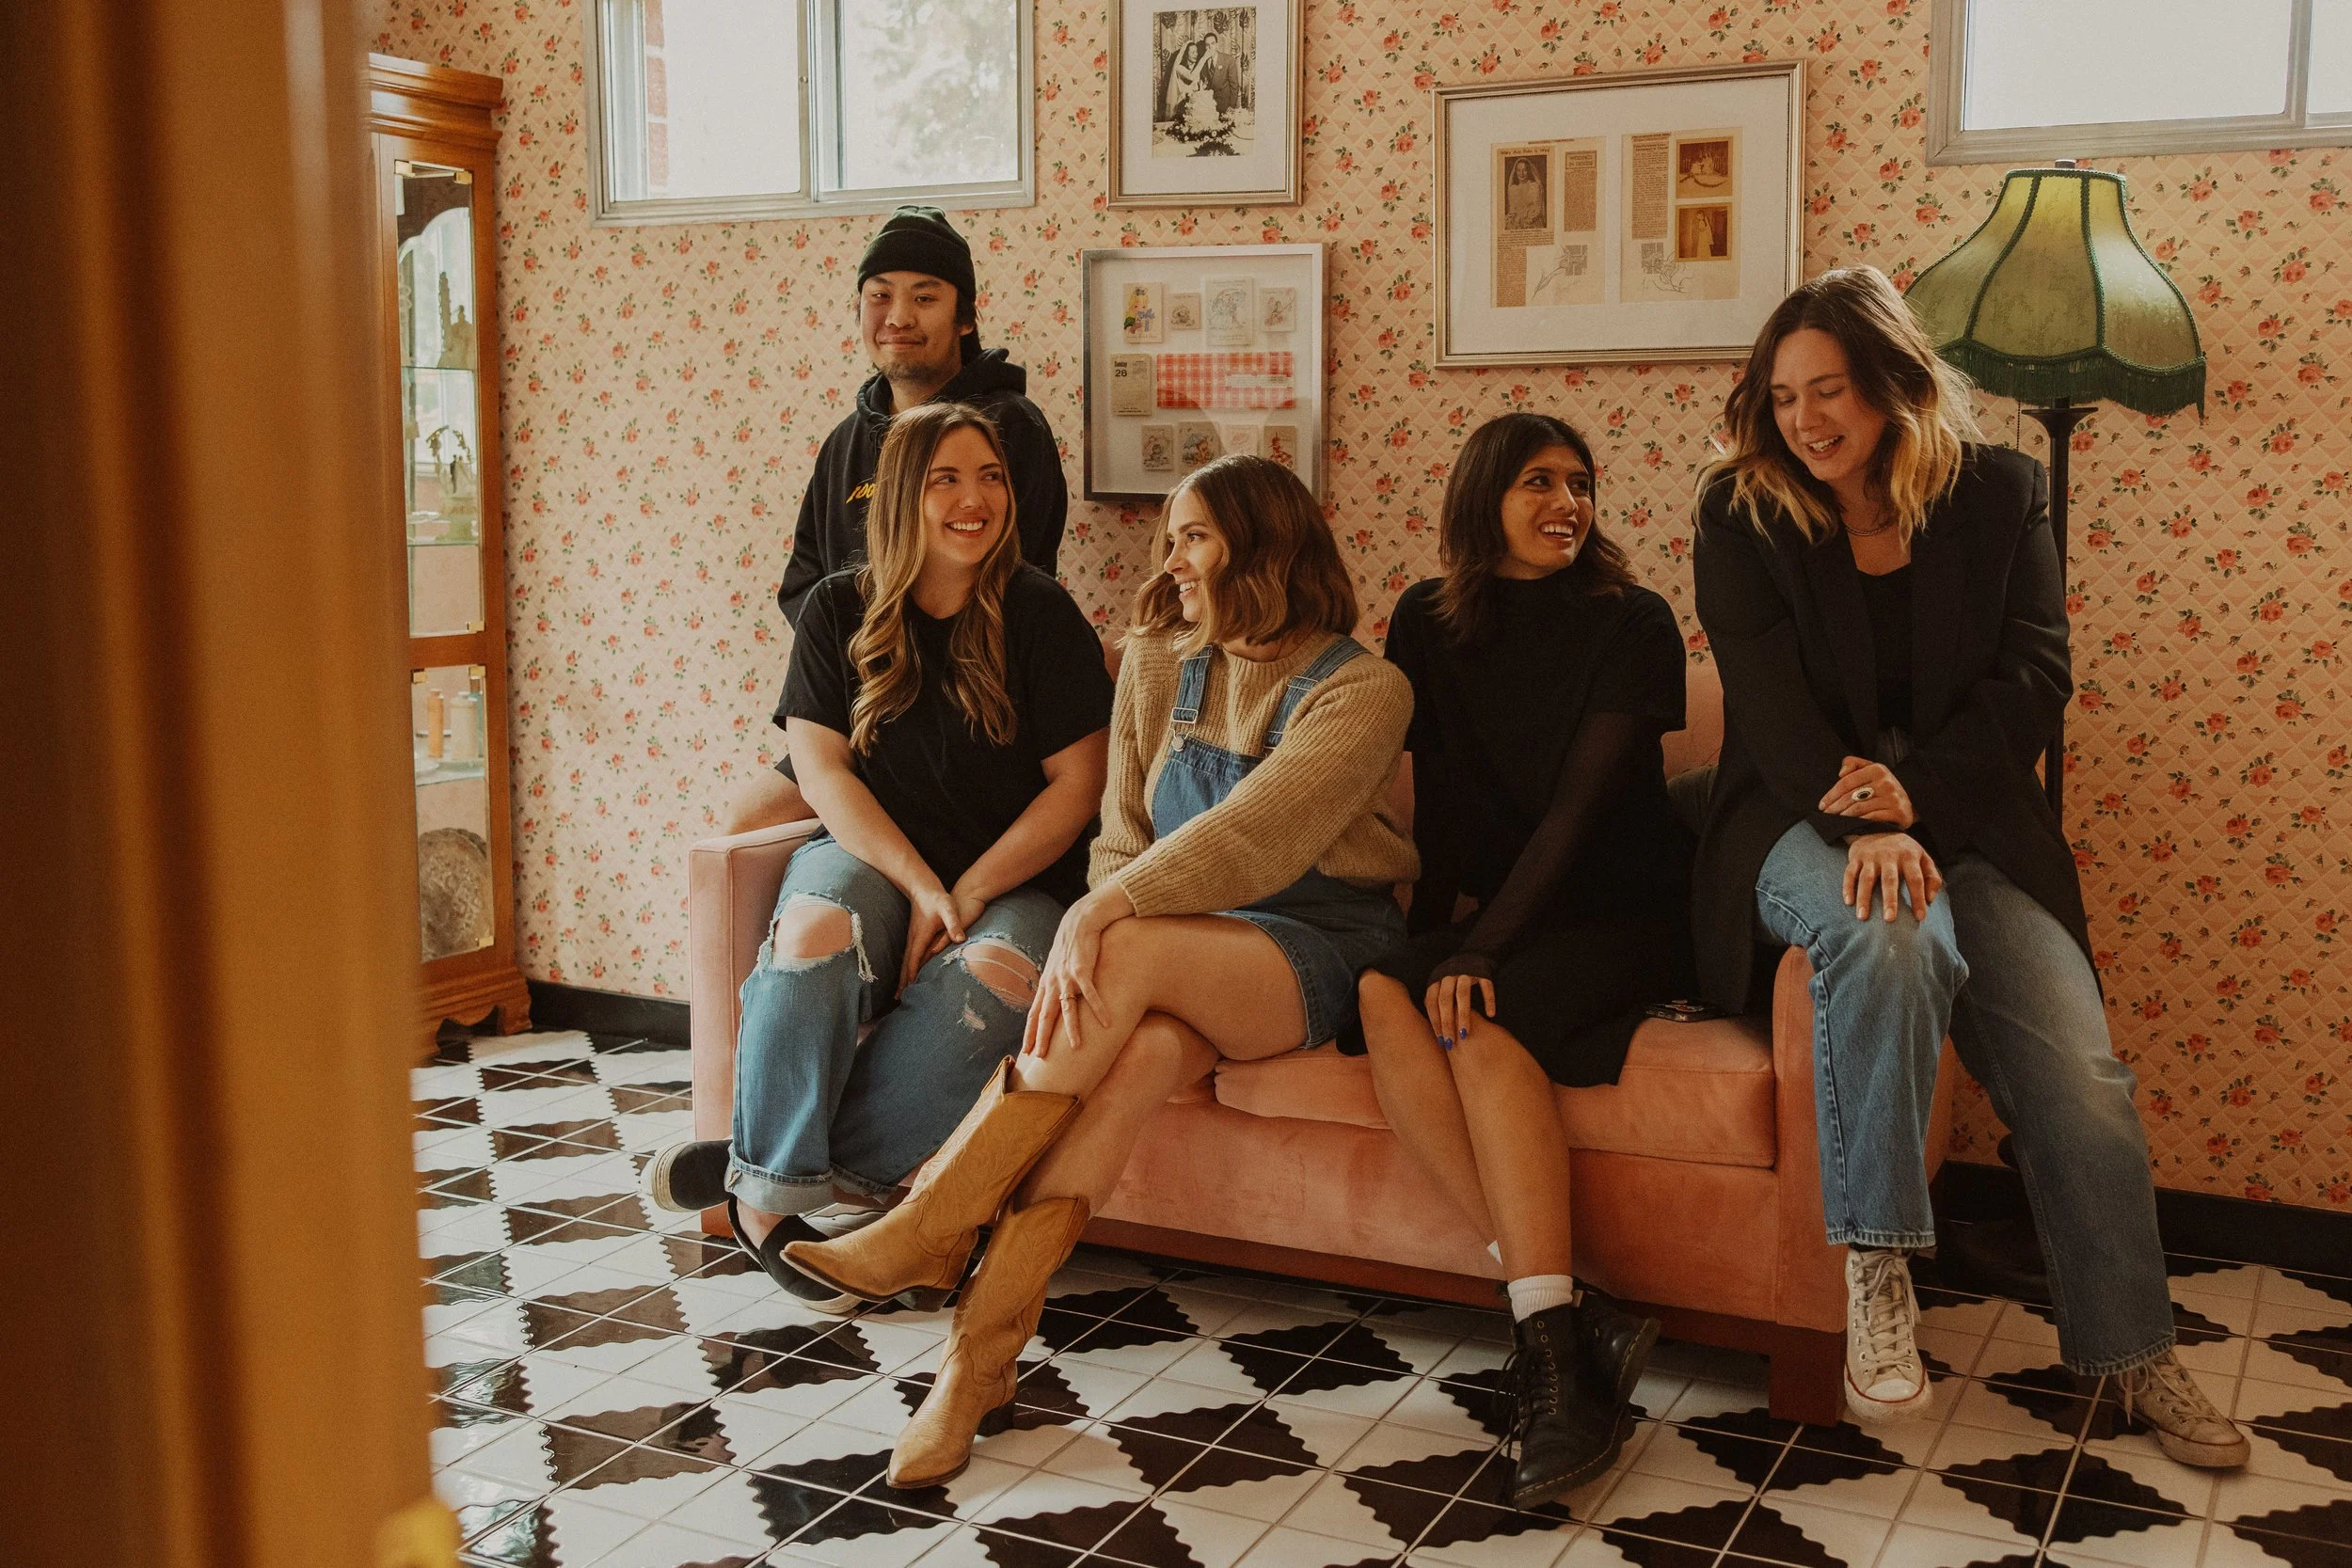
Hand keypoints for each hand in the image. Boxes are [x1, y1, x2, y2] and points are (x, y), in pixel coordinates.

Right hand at [898, 884, 971, 995]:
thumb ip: (954, 924)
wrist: (924, 887)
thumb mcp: (949, 909)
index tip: (908, 988)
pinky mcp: (914, 936)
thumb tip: (960, 939)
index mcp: (920, 936)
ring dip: (902, 976)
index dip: (912, 973)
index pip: (914, 958)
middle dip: (902, 980)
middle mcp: (913, 939)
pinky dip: (906, 967)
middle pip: (906, 964)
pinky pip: (909, 956)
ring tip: (899, 991)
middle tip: (897, 998)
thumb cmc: (938, 898)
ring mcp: (912, 937)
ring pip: (906, 961)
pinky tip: (908, 973)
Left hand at [1023, 887, 1125, 1057]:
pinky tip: (1106, 1022)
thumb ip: (1054, 985)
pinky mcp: (1083, 970)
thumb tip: (1052, 1004)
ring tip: (1075, 1047)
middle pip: (1045, 1015)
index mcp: (1046, 984)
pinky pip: (1091, 993)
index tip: (1026, 1050)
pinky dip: (1098, 1008)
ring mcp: (1067, 976)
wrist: (1079, 921)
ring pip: (1067, 1007)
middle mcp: (1053, 982)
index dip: (1029, 1032)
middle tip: (1040, 1057)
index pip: (1034, 1013)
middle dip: (1042, 1037)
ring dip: (1071, 1028)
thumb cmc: (1070, 946)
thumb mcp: (1057, 967)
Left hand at [1423, 954, 1495, 1046]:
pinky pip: (1486, 986)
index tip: (1440, 1040)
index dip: (1435, 1021)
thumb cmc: (1455, 977)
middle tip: (1451, 1041)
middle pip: (1445, 1000)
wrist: (1474, 952)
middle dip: (1447, 1022)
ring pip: (1463, 994)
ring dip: (1463, 1015)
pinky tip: (1490, 1015)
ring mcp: (1465, 972)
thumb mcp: (1442, 985)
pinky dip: (1488, 1000)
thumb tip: (1433, 1029)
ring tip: (1465, 1033)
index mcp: (1436, 980)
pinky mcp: (1482, 971)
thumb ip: (1437, 1001)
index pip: (1431, 1002)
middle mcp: (1449, 975)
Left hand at [1819, 755, 1914, 827]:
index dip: (1831, 795)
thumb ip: (1854, 764)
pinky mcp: (1898, 812)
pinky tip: (1850, 825)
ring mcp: (1893, 798)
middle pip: (1851, 797)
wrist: (1908, 805)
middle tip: (1825, 815)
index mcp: (1878, 769)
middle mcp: (1886, 782)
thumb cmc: (1882, 788)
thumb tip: (1841, 772)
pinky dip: (1858, 823)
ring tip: (1835, 821)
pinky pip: (1871, 819)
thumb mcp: (1870, 770)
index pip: (1846, 782)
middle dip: (1834, 807)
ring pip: (1859, 809)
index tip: (1822, 805)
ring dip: (1843, 817)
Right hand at [1843, 832, 1941, 921]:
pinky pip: (1849, 873)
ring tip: (1863, 917)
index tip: (1920, 917)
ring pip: (1866, 879)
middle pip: (1889, 880)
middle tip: (1889, 919)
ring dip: (1864, 898)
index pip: (1916, 879)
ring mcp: (1871, 857)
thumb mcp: (1923, 858)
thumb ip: (1932, 877)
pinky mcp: (1856, 857)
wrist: (1878, 827)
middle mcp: (1889, 856)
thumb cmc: (1904, 850)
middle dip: (1889, 900)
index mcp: (1909, 856)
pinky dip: (1847, 887)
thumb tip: (1930, 900)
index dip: (1918, 898)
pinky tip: (1848, 903)